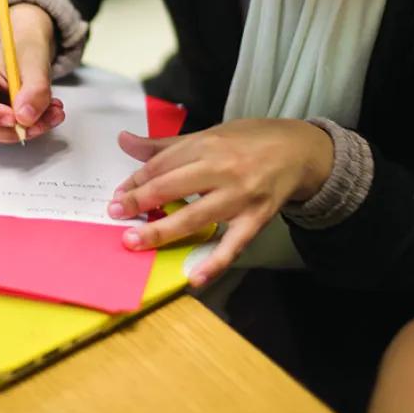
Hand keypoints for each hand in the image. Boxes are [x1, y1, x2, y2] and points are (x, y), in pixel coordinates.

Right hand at [0, 4, 64, 142]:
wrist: (26, 52)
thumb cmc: (22, 49)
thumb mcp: (35, 62)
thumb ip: (34, 89)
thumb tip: (25, 117)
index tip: (14, 118)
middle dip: (15, 127)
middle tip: (47, 118)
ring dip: (26, 128)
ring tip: (52, 113)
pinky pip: (3, 131)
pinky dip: (26, 127)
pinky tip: (45, 114)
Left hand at [108, 119, 334, 285]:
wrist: (299, 150)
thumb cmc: (249, 141)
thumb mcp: (207, 134)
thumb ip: (163, 145)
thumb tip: (123, 140)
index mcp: (206, 145)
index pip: (162, 165)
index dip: (136, 181)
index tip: (118, 195)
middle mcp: (221, 169)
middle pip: (172, 186)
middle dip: (139, 202)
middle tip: (114, 215)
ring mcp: (240, 196)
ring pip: (196, 216)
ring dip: (163, 231)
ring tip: (134, 241)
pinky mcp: (257, 218)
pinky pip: (233, 244)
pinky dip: (215, 262)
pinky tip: (195, 278)